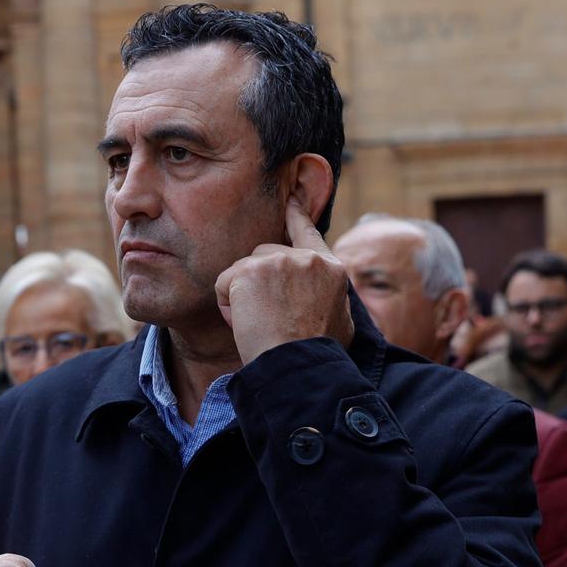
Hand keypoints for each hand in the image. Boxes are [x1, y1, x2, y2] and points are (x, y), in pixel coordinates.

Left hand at [214, 199, 354, 363]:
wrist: (297, 366)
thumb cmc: (317, 355)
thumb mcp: (340, 322)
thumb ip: (331, 299)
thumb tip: (328, 300)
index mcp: (331, 269)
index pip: (308, 233)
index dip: (296, 216)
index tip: (290, 201)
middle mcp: (306, 258)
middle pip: (266, 254)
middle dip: (258, 281)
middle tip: (268, 317)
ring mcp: (278, 260)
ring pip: (244, 269)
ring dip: (243, 296)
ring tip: (260, 324)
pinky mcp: (251, 270)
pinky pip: (225, 283)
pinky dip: (228, 306)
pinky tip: (245, 323)